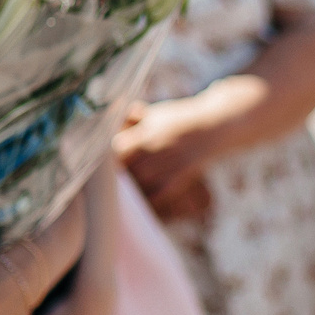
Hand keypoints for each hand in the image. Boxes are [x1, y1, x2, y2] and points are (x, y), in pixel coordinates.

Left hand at [115, 98, 219, 221]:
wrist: (216, 124)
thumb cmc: (180, 118)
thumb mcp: (156, 113)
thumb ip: (133, 118)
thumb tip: (108, 117)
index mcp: (148, 129)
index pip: (118, 148)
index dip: (107, 159)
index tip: (98, 165)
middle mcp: (158, 146)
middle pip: (129, 167)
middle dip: (119, 175)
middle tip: (108, 184)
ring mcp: (171, 162)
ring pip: (143, 181)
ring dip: (132, 187)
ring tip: (122, 193)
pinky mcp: (183, 176)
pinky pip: (161, 194)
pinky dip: (150, 199)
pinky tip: (142, 202)